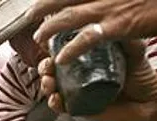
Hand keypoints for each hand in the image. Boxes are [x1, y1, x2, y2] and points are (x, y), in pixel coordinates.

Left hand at [29, 0, 156, 63]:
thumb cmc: (154, 0)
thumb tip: (97, 6)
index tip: (42, 3)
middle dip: (43, 6)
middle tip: (30, 15)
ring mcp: (111, 7)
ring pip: (69, 17)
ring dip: (50, 28)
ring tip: (39, 37)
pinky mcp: (120, 25)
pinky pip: (89, 38)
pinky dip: (72, 49)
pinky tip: (61, 59)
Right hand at [39, 40, 156, 120]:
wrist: (147, 100)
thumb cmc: (140, 76)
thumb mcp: (133, 53)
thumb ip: (125, 42)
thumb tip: (113, 32)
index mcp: (86, 60)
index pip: (62, 52)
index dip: (53, 51)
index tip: (50, 48)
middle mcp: (77, 75)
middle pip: (51, 70)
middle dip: (44, 68)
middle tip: (48, 68)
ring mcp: (76, 92)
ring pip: (51, 88)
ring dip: (45, 85)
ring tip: (50, 83)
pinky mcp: (78, 108)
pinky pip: (60, 107)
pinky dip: (54, 103)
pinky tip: (56, 99)